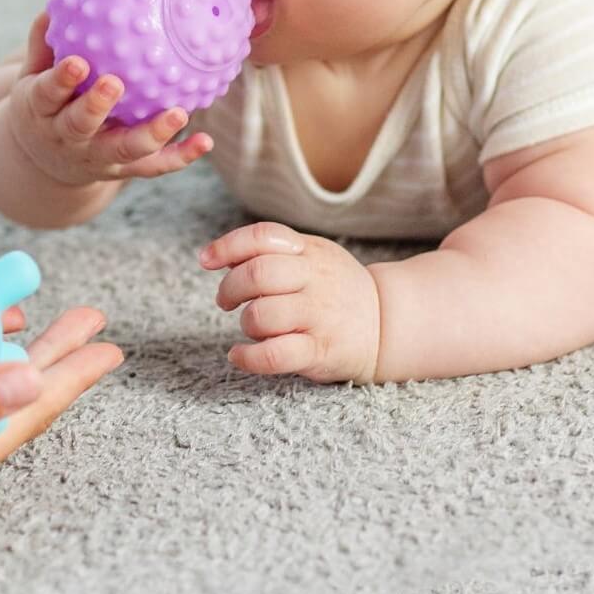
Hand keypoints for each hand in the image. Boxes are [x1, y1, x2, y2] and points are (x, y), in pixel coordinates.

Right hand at [5, 11, 212, 186]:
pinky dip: (180, 156)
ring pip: (124, 150)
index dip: (60, 80)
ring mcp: (97, 157)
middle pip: (81, 125)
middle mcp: (68, 138)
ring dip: (151, 134)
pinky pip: (153, 165)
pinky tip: (205, 141)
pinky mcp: (123, 170)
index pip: (47, 95)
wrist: (46, 161)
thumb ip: (43, 43)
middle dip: (96, 106)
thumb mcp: (32, 77)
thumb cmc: (45, 102)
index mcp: (41, 111)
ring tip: (178, 114)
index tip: (76, 62)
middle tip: (115, 83)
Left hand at [200, 221, 382, 383]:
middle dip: (229, 289)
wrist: (387, 324)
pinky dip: (247, 357)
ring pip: (262, 315)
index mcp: (309, 251)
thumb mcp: (311, 257)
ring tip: (251, 327)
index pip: (263, 236)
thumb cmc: (335, 289)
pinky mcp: (320, 351)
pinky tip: (239, 355)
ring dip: (245, 323)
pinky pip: (274, 355)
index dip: (227, 246)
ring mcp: (319, 316)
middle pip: (258, 275)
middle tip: (226, 301)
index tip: (206, 261)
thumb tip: (216, 256)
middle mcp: (315, 279)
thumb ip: (269, 253)